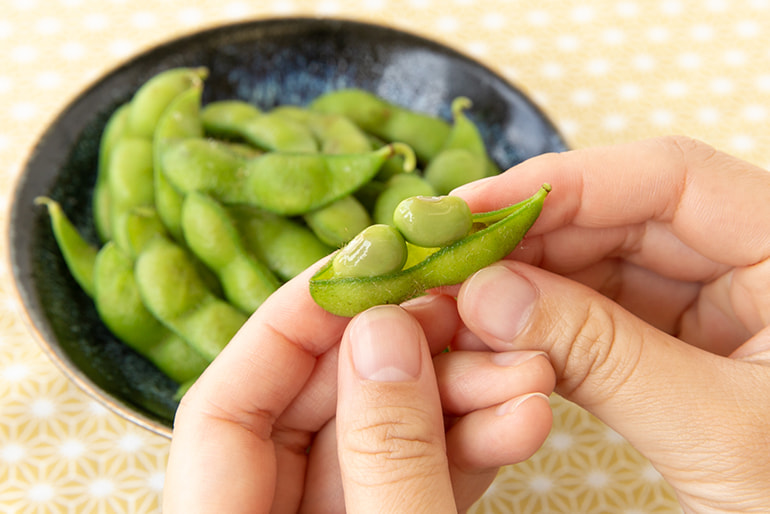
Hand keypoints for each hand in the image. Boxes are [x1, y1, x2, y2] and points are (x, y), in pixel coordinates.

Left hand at [163, 265, 553, 512]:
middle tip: (479, 310)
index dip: (293, 322)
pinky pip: (418, 475)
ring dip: (460, 398)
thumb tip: (385, 331)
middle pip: (320, 403)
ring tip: (532, 373)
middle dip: (409, 353)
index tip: (369, 265)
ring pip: (383, 434)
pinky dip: (469, 446)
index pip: (227, 403)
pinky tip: (524, 417)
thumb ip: (386, 455)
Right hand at [452, 136, 769, 511]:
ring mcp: (714, 303)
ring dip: (528, 288)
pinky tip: (498, 337)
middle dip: (530, 242)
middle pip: (624, 218)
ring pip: (602, 267)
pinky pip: (601, 317)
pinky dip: (547, 329)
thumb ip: (602, 355)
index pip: (671, 178)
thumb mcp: (716, 430)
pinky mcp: (680, 346)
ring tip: (462, 308)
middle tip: (450, 264)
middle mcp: (751, 260)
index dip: (564, 183)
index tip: (474, 209)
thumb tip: (487, 295)